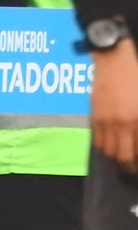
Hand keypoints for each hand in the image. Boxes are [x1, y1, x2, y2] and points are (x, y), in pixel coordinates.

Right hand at [91, 40, 137, 172]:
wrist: (114, 62)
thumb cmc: (135, 77)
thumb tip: (136, 136)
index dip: (137, 159)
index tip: (137, 163)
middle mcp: (124, 122)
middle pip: (123, 155)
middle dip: (128, 164)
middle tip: (131, 166)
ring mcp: (108, 121)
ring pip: (109, 151)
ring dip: (116, 156)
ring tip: (121, 155)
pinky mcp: (95, 118)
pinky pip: (98, 141)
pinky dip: (104, 147)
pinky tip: (110, 144)